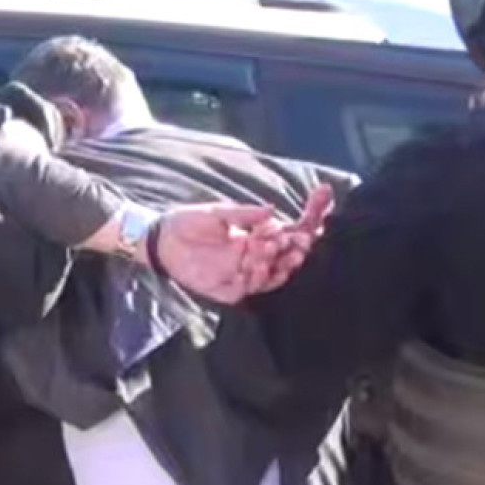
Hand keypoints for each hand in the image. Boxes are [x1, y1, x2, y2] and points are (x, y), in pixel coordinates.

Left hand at [153, 185, 335, 303]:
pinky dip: (259, 274)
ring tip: (282, 247)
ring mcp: (245, 273)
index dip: (310, 215)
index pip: (291, 229)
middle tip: (302, 237)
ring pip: (275, 272)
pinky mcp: (231, 289)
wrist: (161, 241)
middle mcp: (256, 255)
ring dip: (282, 261)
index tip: (323, 195)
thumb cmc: (188, 223)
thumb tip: (273, 211)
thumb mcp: (218, 212)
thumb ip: (245, 214)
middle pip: (289, 254)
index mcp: (257, 235)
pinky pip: (252, 286)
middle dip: (299, 245)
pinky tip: (259, 262)